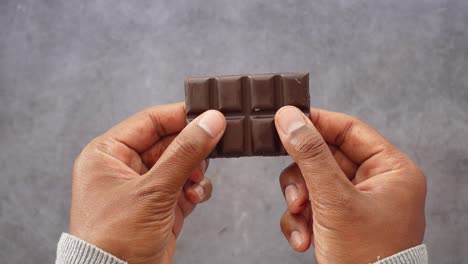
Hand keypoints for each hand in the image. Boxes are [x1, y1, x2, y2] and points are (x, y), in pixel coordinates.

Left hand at [69, 103, 225, 263]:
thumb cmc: (116, 239)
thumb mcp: (154, 190)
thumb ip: (185, 152)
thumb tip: (210, 122)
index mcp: (108, 153)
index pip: (150, 121)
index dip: (180, 116)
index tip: (208, 114)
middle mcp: (124, 166)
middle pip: (169, 142)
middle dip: (192, 149)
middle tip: (215, 145)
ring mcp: (144, 187)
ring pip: (180, 164)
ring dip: (195, 171)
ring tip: (196, 182)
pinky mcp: (159, 205)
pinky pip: (184, 185)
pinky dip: (195, 189)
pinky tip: (195, 198)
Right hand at [275, 106, 425, 263]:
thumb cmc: (366, 256)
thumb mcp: (335, 199)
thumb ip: (311, 155)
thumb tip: (290, 118)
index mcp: (390, 170)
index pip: (348, 130)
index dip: (316, 123)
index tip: (286, 120)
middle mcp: (374, 183)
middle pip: (324, 157)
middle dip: (303, 177)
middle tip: (297, 192)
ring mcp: (355, 203)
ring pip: (312, 181)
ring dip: (298, 200)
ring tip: (302, 218)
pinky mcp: (338, 220)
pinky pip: (310, 205)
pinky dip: (300, 220)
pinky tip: (303, 238)